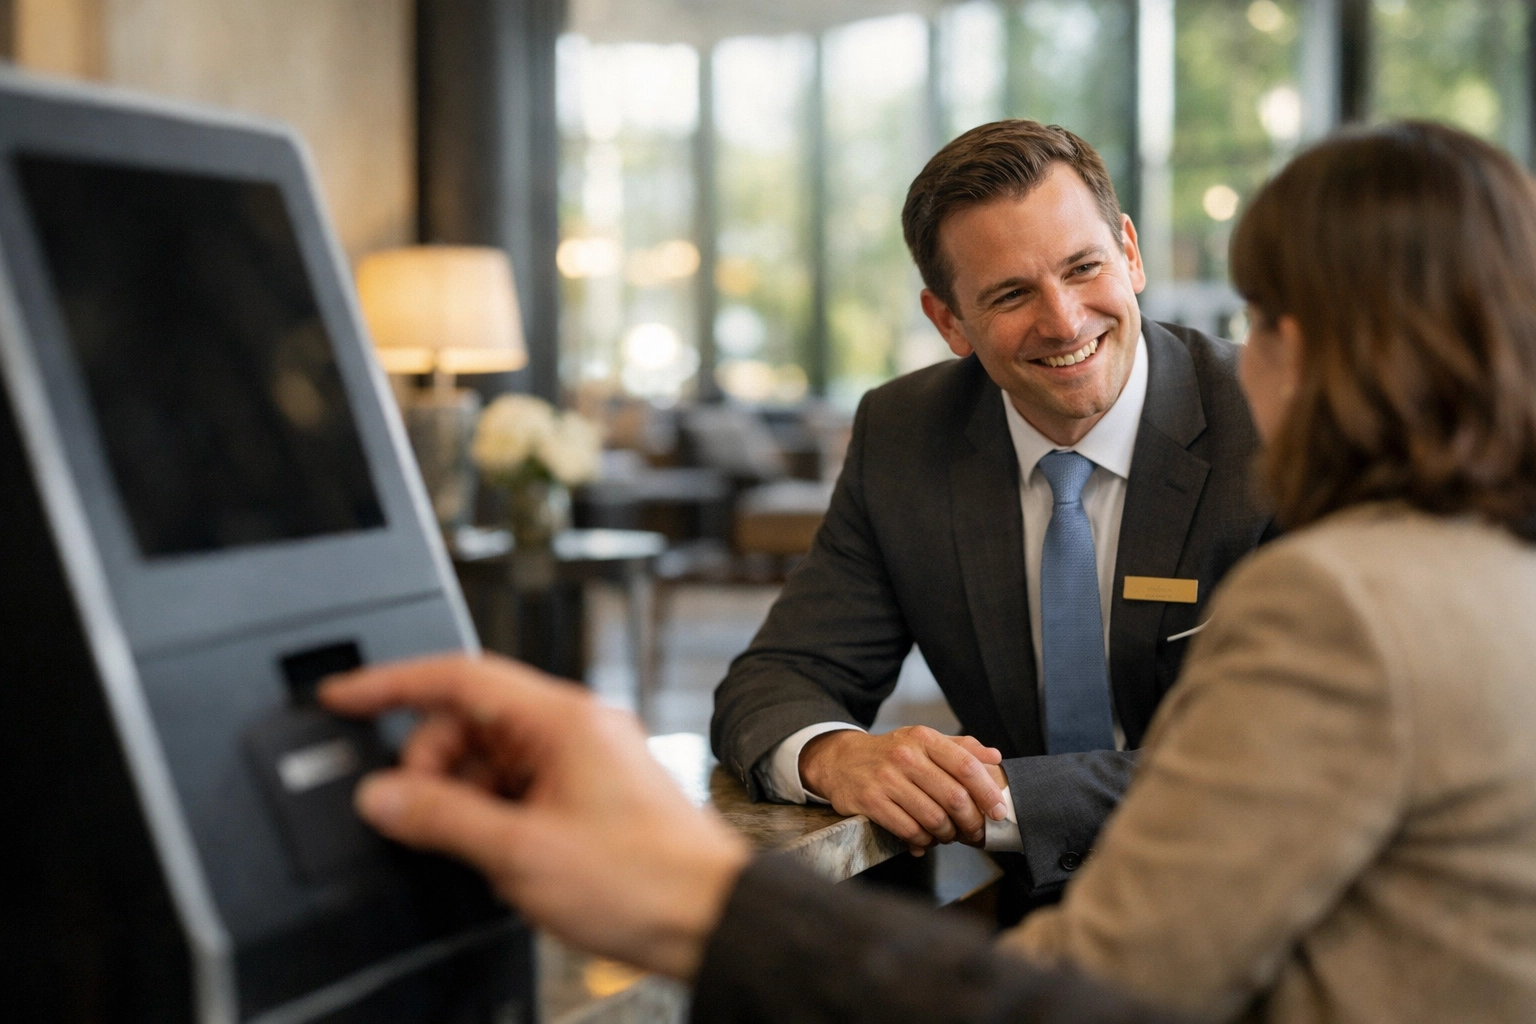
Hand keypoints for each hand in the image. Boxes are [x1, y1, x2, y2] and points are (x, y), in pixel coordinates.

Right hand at [319, 654, 750, 980]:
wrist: (710, 918)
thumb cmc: (643, 880)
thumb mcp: (520, 852)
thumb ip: (442, 819)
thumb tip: (383, 796)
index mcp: (562, 720)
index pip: (458, 676)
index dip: (391, 683)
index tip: (344, 695)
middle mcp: (576, 727)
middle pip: (472, 719)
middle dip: (430, 761)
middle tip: (413, 814)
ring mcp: (587, 757)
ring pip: (495, 755)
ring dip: (463, 792)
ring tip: (466, 845)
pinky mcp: (594, 789)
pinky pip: (522, 782)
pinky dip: (494, 808)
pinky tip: (495, 851)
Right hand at [798, 727, 1006, 854]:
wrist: (841, 760)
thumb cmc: (891, 753)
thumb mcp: (922, 741)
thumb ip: (961, 748)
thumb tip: (995, 758)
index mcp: (924, 738)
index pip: (966, 766)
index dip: (987, 792)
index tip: (999, 811)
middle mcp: (906, 756)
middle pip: (953, 797)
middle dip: (970, 822)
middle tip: (974, 832)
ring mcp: (886, 779)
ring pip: (933, 818)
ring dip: (947, 834)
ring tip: (948, 836)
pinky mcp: (870, 801)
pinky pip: (908, 830)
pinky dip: (922, 841)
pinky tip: (924, 840)